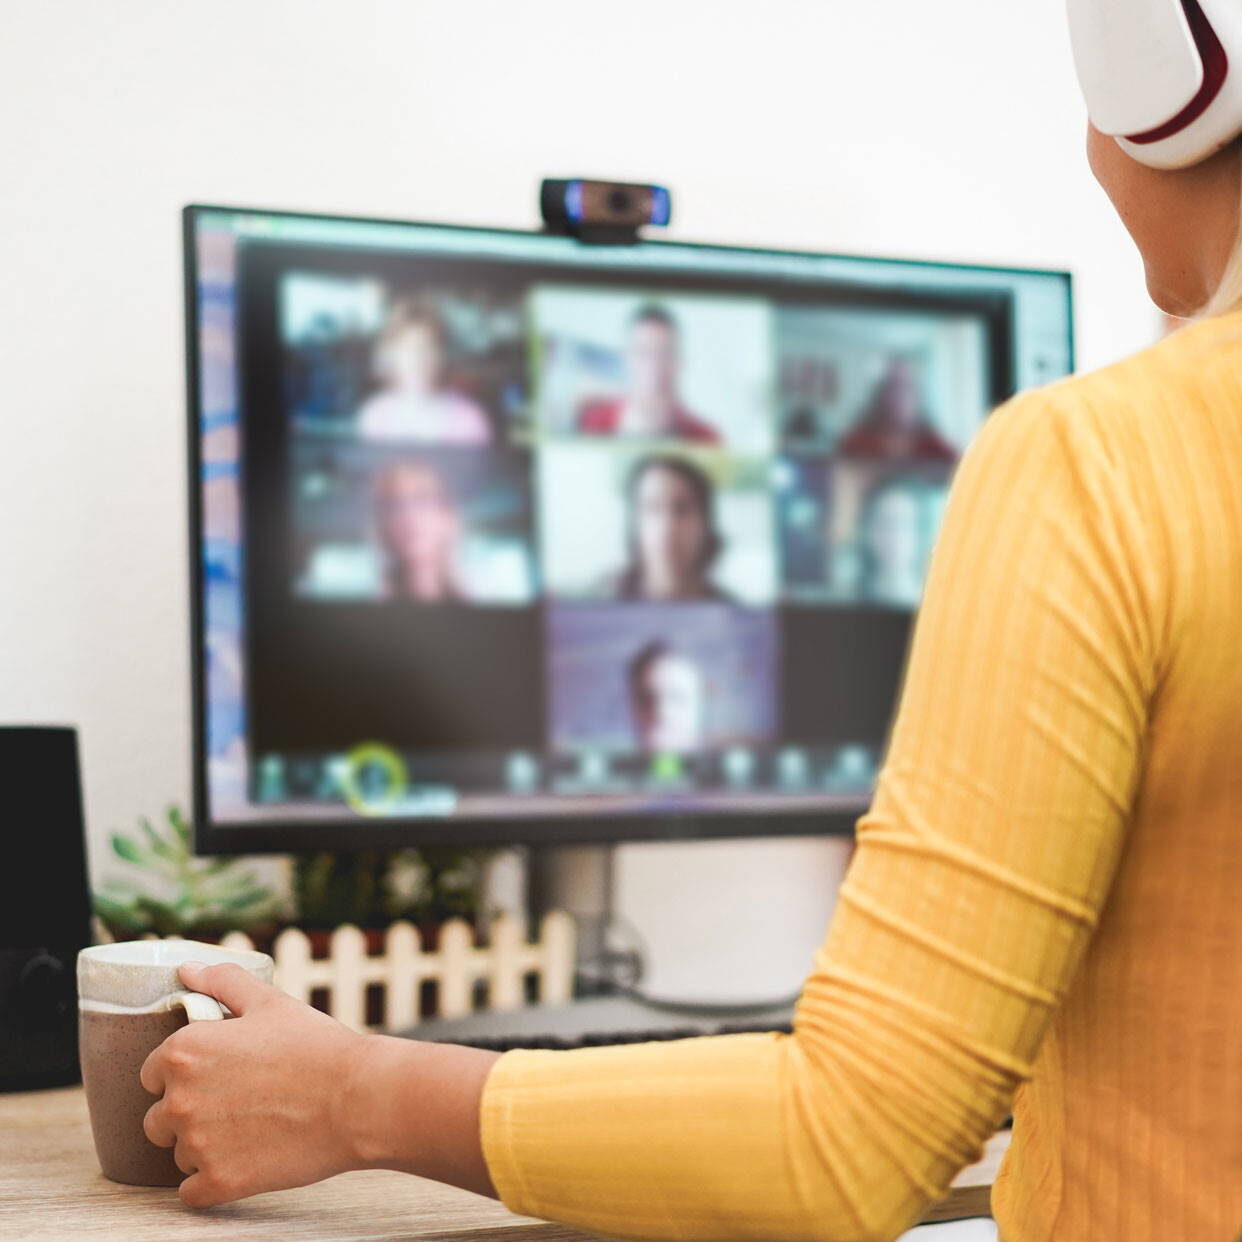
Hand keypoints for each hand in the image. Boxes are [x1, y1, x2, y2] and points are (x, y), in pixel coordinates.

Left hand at [141, 960, 371, 1207]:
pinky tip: (247, 1160)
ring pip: (179, 1155)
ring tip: (252, 1129)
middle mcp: (180, 1100)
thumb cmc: (316, 1046)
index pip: (150, 1073)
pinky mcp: (218, 1183)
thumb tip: (186, 970)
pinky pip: (192, 1192)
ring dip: (205, 1147)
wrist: (357, 1098)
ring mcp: (197, 1146)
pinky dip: (213, 1181)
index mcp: (184, 1052)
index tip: (218, 1074)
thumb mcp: (270, 1001)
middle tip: (238, 1103)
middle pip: (158, 1119)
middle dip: (190, 1113)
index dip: (185, 1072)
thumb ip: (221, 982)